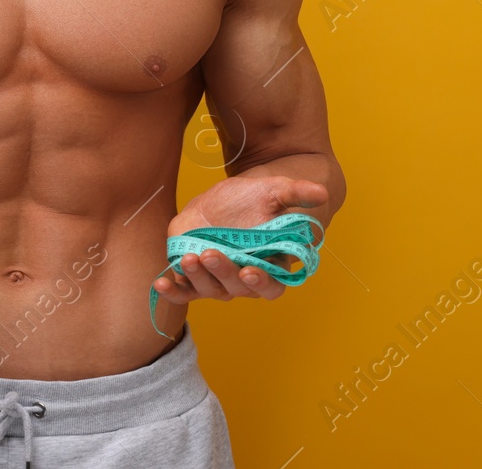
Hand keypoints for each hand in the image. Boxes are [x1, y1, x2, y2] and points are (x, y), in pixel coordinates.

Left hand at [152, 175, 326, 304]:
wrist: (229, 198)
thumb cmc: (257, 198)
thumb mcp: (275, 190)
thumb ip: (297, 193)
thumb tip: (321, 192)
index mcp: (270, 267)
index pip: (271, 287)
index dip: (261, 283)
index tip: (250, 270)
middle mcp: (243, 280)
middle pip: (235, 288)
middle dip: (223, 273)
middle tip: (210, 253)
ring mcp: (217, 280)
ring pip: (208, 289)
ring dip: (197, 278)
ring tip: (188, 258)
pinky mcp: (194, 274)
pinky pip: (183, 290)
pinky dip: (172, 291)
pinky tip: (160, 283)